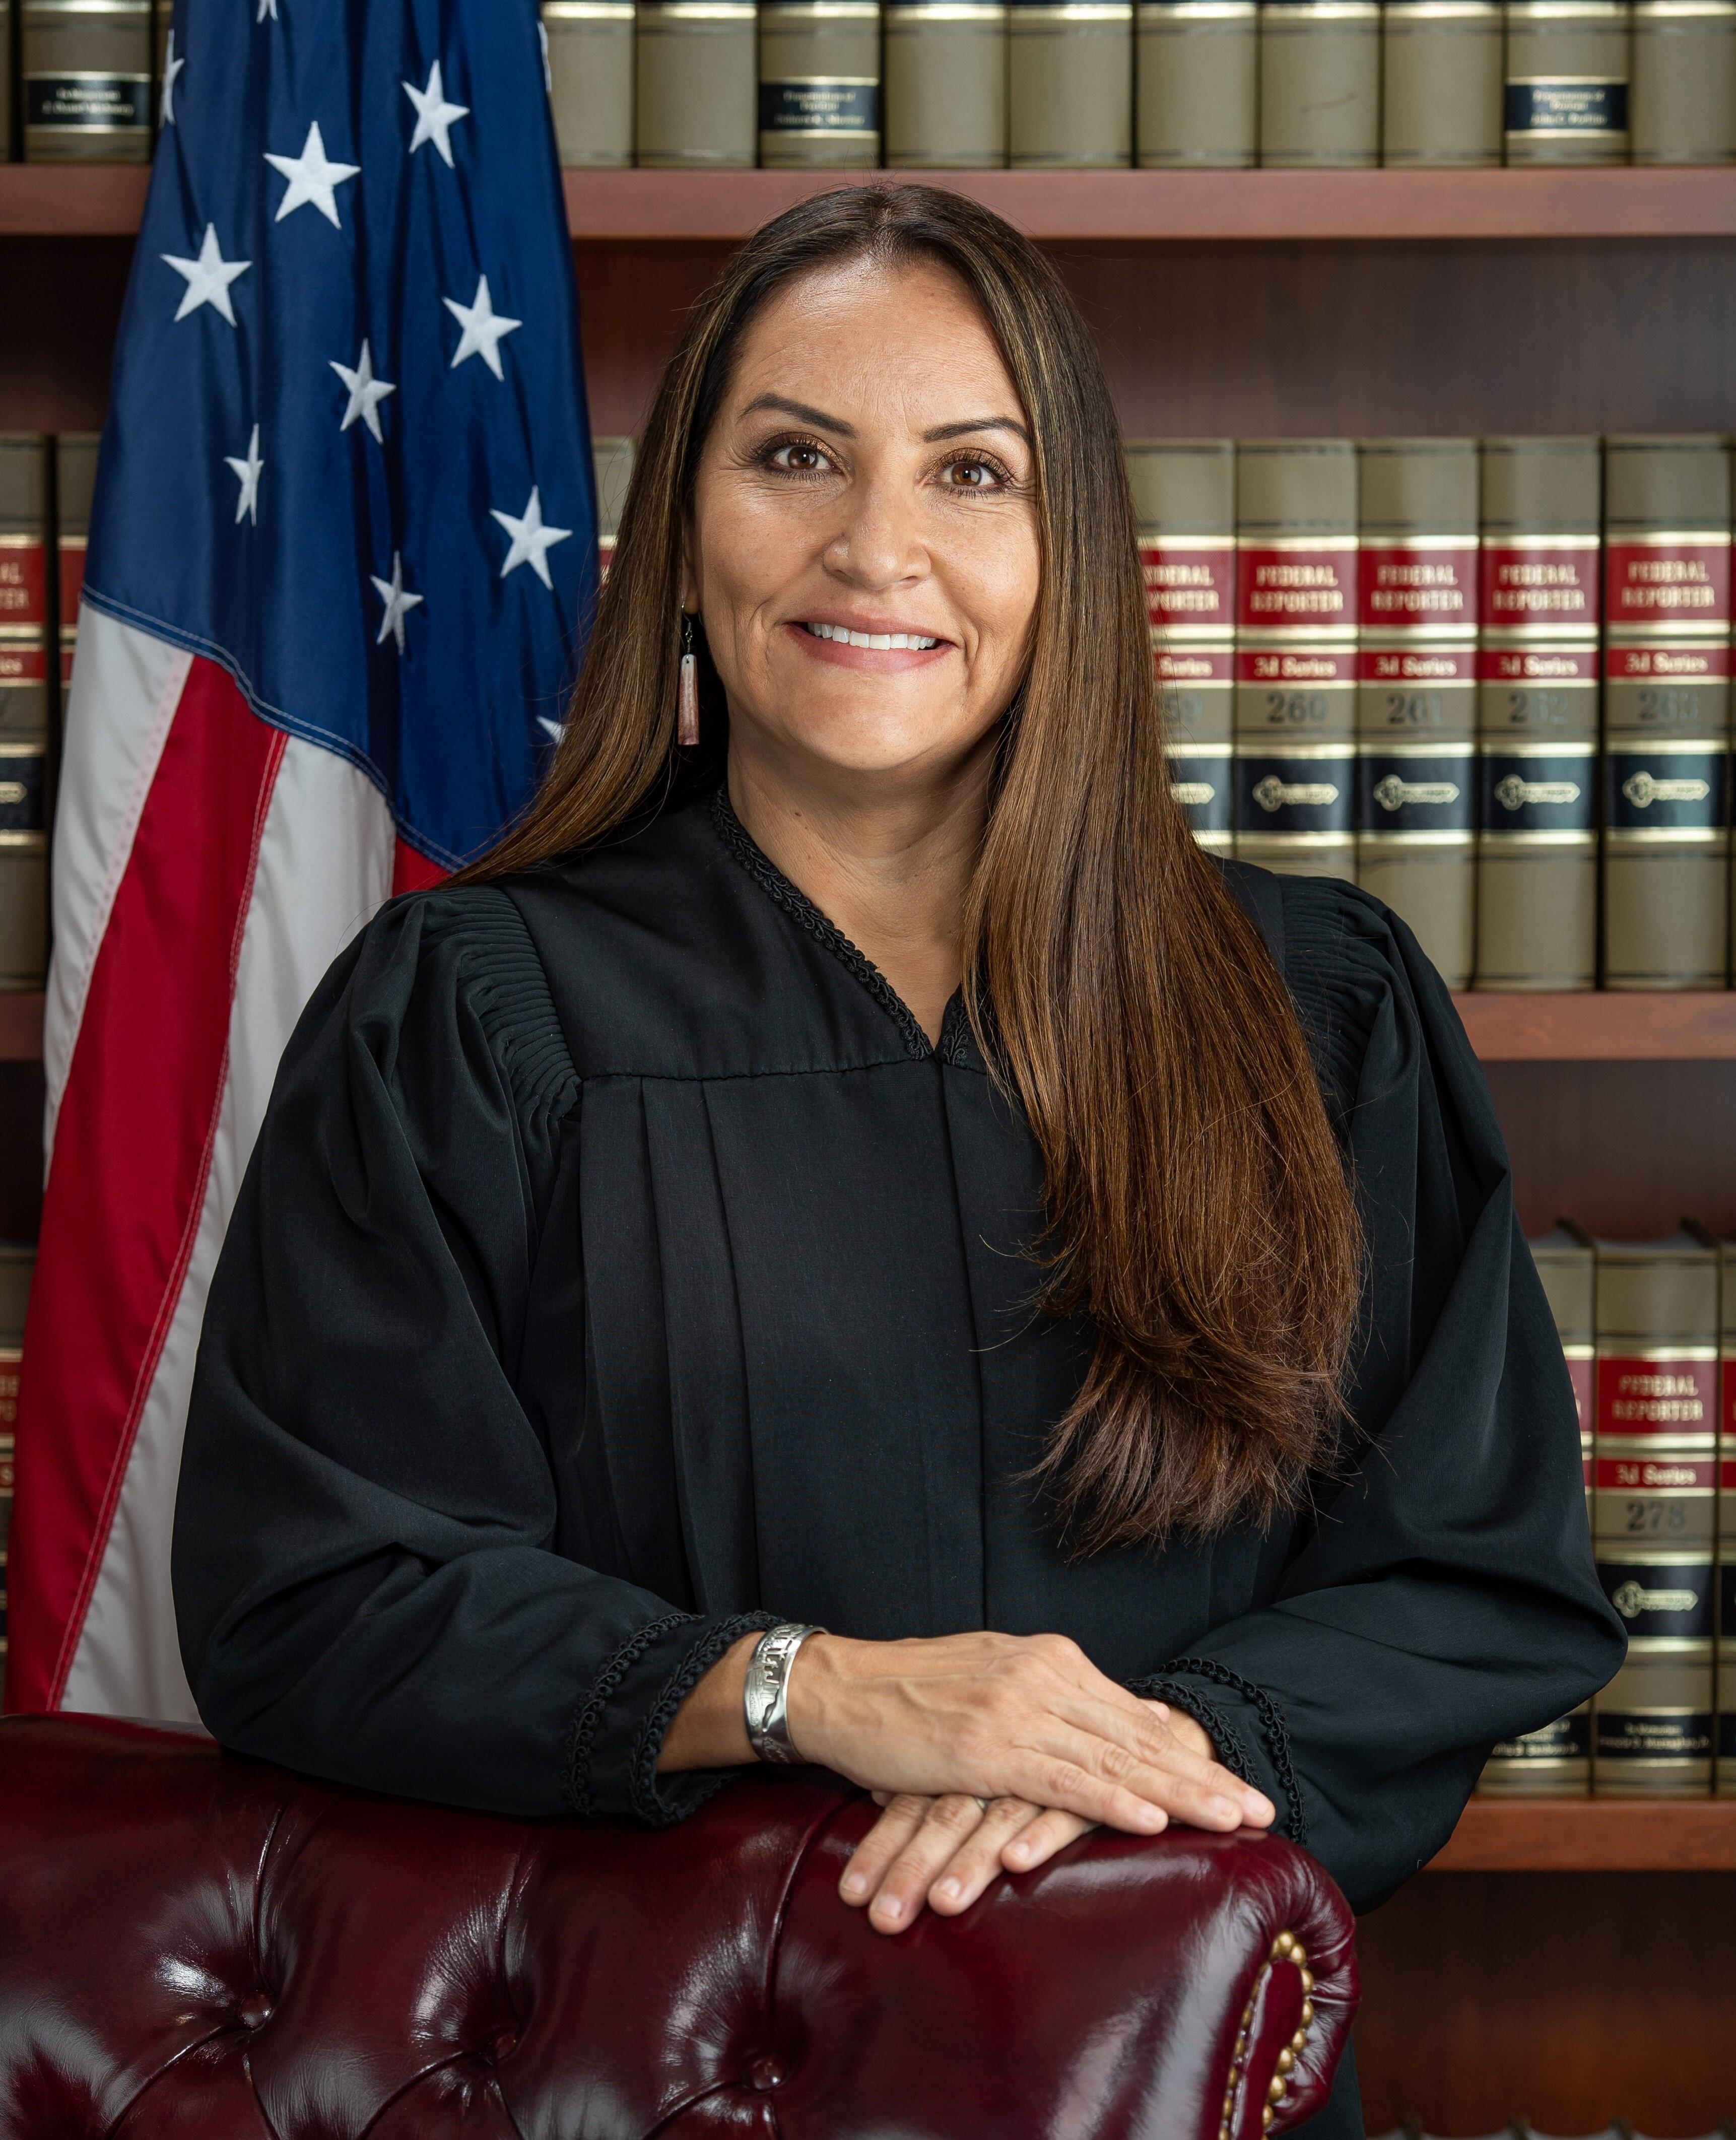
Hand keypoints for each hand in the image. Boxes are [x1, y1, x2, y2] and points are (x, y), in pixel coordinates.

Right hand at [787, 1630, 1271, 1843]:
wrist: (839, 1687)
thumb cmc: (913, 1692)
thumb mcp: (999, 1681)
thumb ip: (1065, 1702)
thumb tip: (1137, 1725)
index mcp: (1048, 1661)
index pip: (1133, 1717)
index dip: (1190, 1755)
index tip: (1239, 1784)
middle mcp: (1041, 1677)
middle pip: (1137, 1738)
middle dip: (1202, 1777)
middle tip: (1261, 1808)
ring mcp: (1014, 1710)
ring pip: (1112, 1759)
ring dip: (1177, 1793)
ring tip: (1229, 1819)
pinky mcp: (984, 1748)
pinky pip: (1060, 1779)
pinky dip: (1110, 1800)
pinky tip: (1149, 1818)